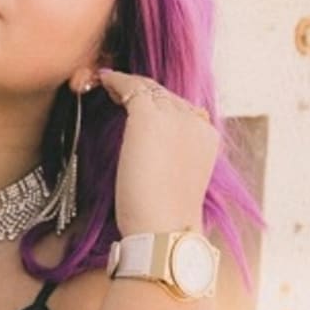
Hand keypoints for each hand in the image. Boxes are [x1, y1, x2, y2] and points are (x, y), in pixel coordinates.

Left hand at [95, 68, 219, 235]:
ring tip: (109, 85)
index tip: (135, 102)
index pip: (180, 109)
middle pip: (165, 96)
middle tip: (118, 90)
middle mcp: (195, 121)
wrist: (164, 229)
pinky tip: (103, 81)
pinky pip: (131, 87)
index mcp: (206, 137)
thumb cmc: (162, 216)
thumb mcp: (176, 179)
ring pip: (149, 89)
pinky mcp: (148, 116)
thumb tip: (150, 148)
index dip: (157, 103)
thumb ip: (170, 155)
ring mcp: (175, 116)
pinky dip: (116, 82)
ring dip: (128, 87)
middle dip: (142, 92)